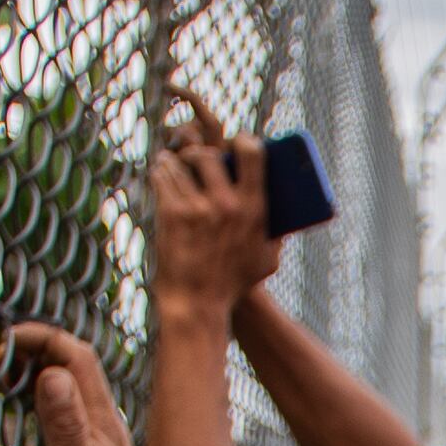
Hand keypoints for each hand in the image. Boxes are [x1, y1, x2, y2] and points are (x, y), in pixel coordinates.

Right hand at [4, 323, 177, 445]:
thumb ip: (64, 424)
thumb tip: (50, 373)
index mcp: (101, 421)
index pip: (75, 354)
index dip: (40, 337)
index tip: (1, 344)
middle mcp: (105, 424)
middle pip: (73, 364)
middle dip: (35, 349)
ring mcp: (101, 442)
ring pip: (71, 389)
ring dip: (37, 373)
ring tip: (2, 382)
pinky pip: (68, 414)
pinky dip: (43, 401)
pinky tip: (26, 420)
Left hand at [147, 91, 281, 326]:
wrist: (196, 304)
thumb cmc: (232, 285)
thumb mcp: (266, 261)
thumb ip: (277, 235)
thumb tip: (284, 214)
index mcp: (255, 209)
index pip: (252, 154)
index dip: (244, 140)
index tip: (237, 142)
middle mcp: (227, 204)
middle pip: (210, 154)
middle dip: (200, 153)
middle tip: (196, 159)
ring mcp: (198, 208)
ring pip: (181, 163)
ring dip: (175, 160)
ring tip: (172, 162)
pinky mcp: (172, 214)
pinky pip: (163, 177)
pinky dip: (160, 171)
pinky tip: (160, 172)